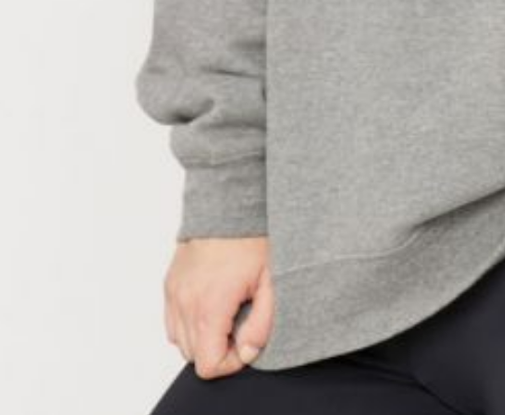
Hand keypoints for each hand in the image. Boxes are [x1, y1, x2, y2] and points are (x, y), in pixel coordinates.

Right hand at [164, 235, 272, 378]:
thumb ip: (262, 323)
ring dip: (203, 337)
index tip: (246, 339)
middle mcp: (185, 303)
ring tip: (228, 312)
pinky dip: (189, 322)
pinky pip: (173, 321)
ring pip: (180, 341)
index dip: (230, 362)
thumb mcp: (270, 281)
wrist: (228, 204)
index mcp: (210, 306)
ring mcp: (174, 293)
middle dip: (218, 349)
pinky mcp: (169, 284)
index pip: (207, 365)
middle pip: (193, 356)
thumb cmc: (252, 239)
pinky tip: (211, 304)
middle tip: (240, 323)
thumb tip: (248, 353)